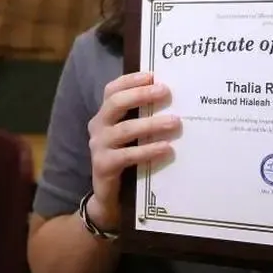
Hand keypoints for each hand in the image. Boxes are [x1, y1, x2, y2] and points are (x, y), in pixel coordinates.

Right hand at [87, 71, 178, 229]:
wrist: (109, 196)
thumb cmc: (125, 159)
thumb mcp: (132, 136)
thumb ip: (143, 119)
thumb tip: (175, 100)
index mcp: (104, 115)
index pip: (112, 90)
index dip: (130, 80)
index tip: (153, 75)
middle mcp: (98, 127)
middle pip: (115, 104)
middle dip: (141, 95)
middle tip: (165, 91)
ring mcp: (98, 146)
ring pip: (125, 130)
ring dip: (151, 124)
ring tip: (175, 121)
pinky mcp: (103, 166)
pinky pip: (128, 155)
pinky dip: (148, 150)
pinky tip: (166, 148)